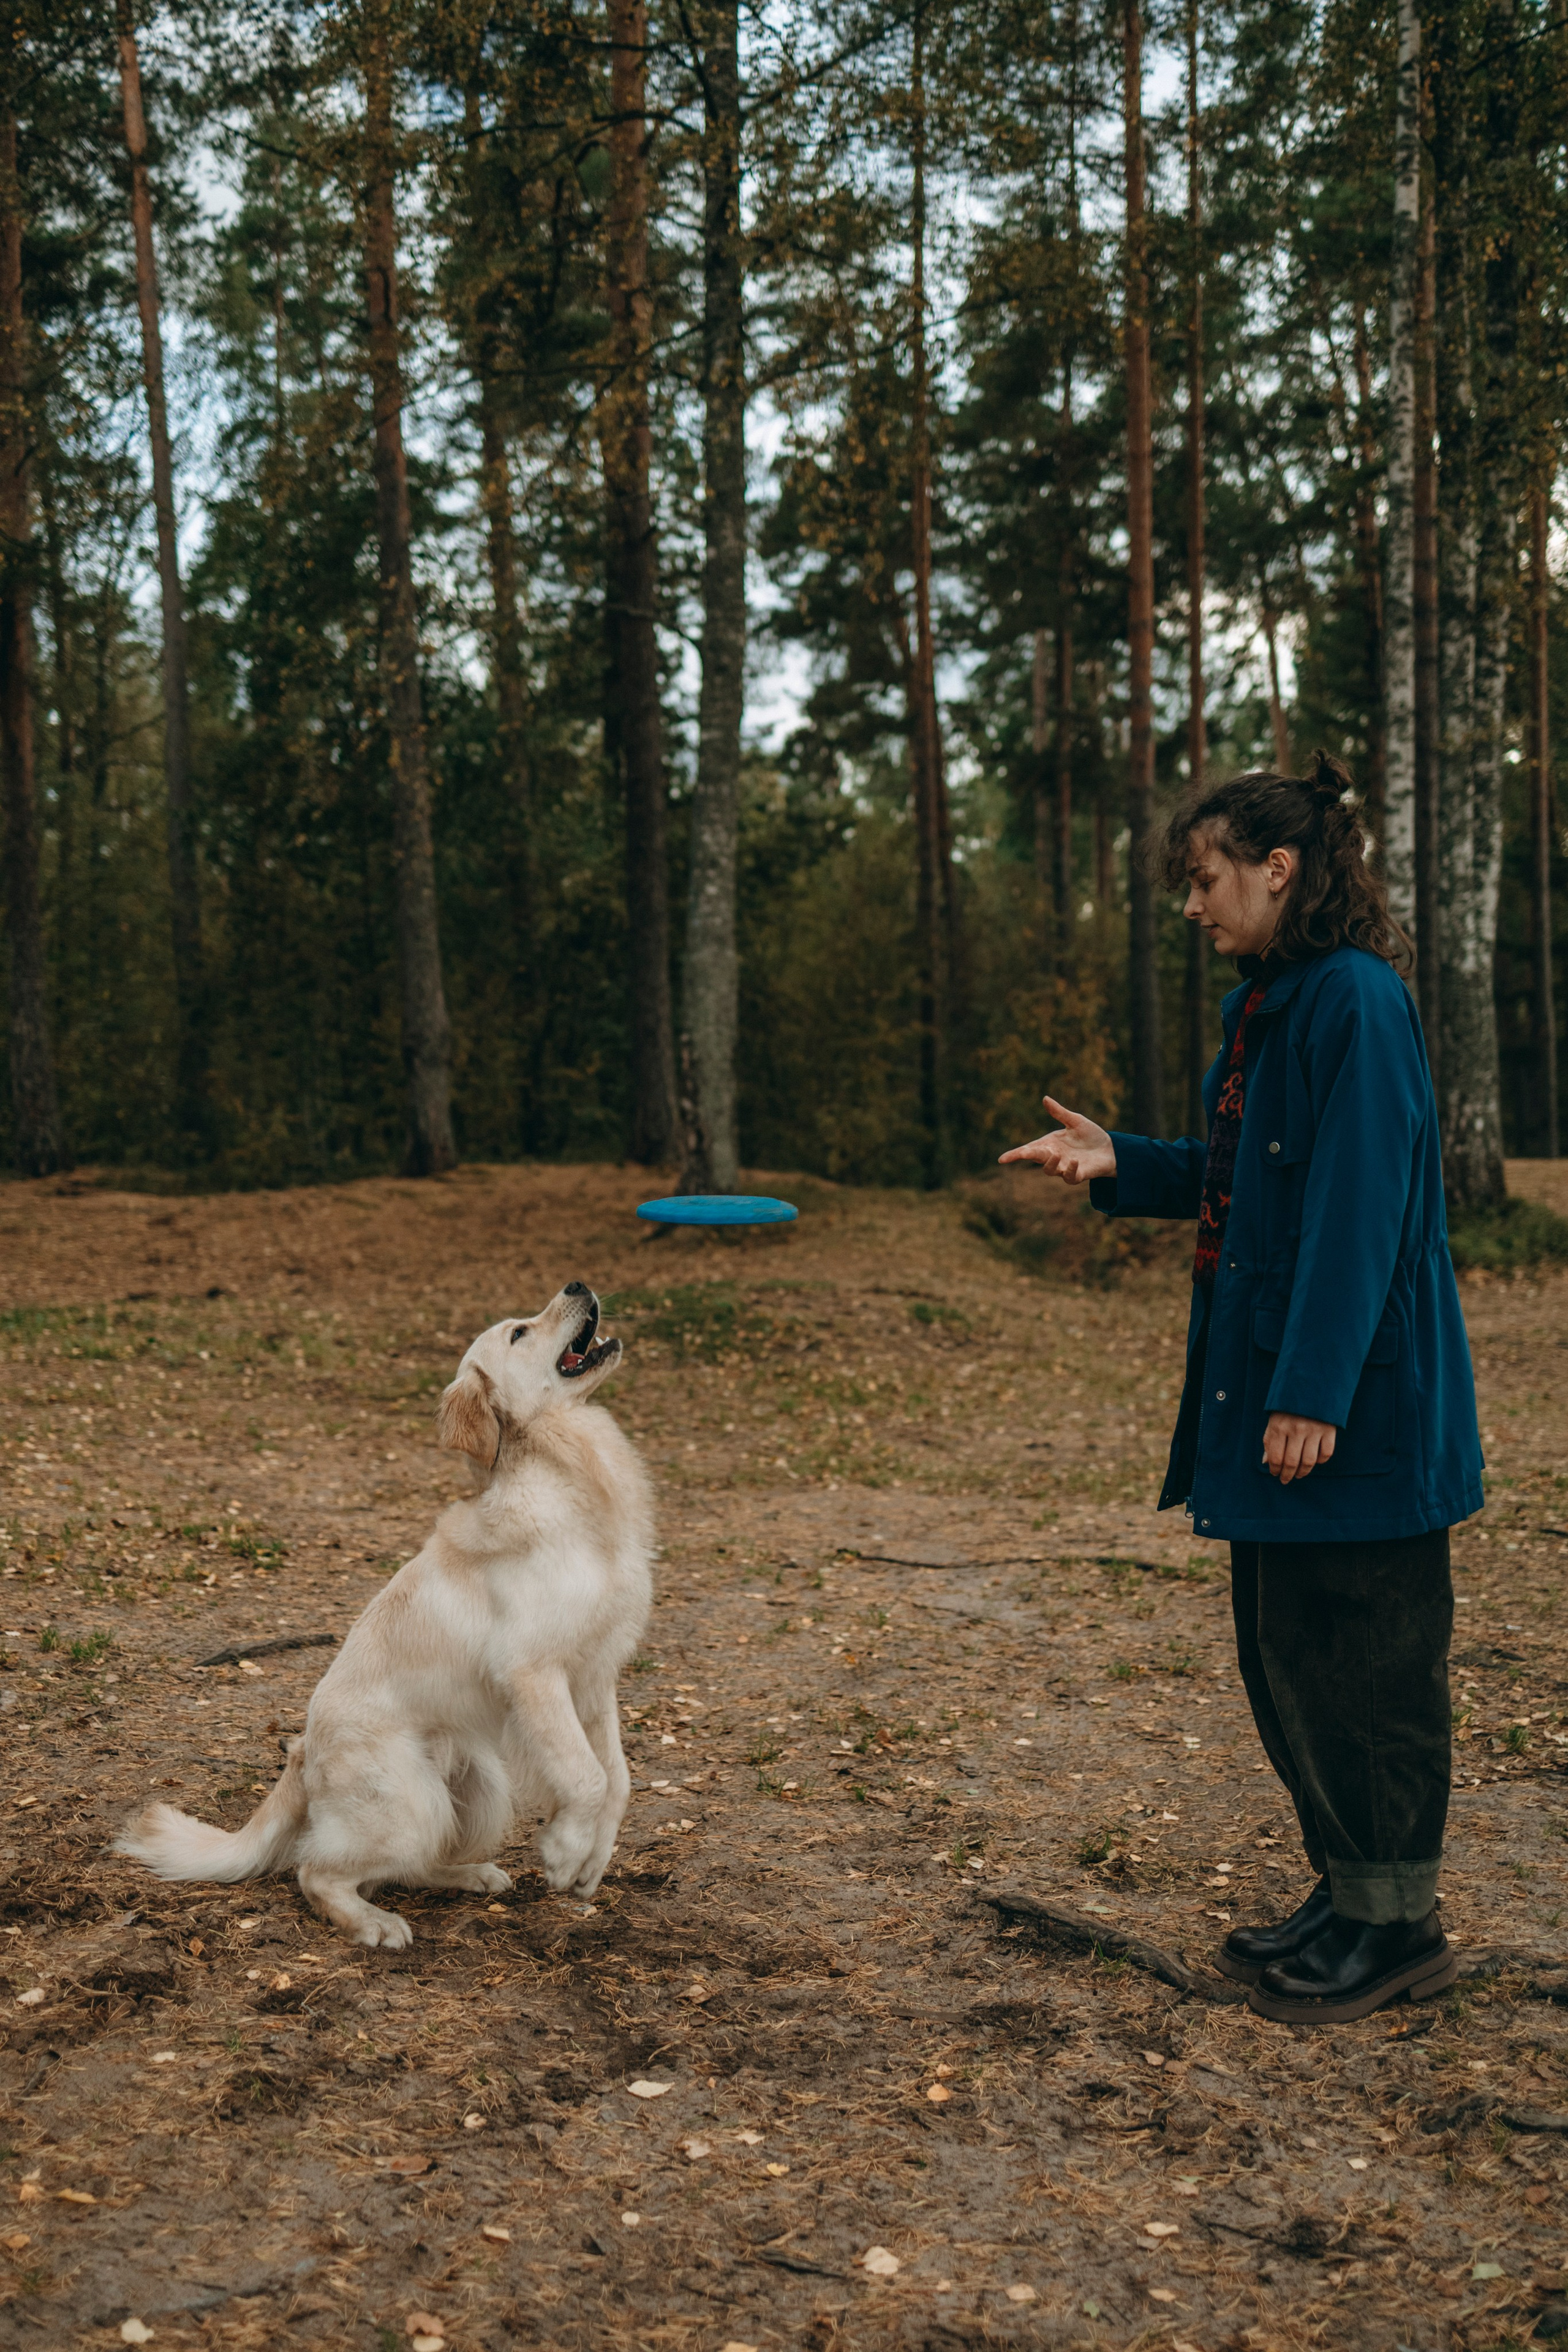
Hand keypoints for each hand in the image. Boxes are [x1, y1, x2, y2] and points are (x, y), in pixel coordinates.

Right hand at [999, 1096, 1116, 1185]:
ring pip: (1049, 1170)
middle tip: (1024, 1153)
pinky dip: (1069, 1170)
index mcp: (1050, 1144)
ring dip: (1049, 1163)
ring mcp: (1064, 1168)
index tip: (1002, 1159)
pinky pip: (1069, 1177)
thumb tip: (1045, 1098)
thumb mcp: (1075, 1121)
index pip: (1029, 1150)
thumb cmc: (1091, 1135)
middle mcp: (1054, 1157)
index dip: (1015, 1155)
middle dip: (1028, 1156)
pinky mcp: (1077, 1176)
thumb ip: (1059, 1113)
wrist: (1111, 1149)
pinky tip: (1074, 1161)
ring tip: (1055, 1154)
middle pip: (1036, 1158)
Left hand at [1263, 1412, 1337, 1483]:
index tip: (1275, 1474)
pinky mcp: (1329, 1430)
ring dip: (1303, 1472)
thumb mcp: (1274, 1419)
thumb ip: (1269, 1440)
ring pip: (1309, 1461)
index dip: (1274, 1469)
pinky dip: (1320, 1461)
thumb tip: (1266, 1463)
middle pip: (1291, 1462)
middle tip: (1286, 1479)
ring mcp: (1314, 1430)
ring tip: (1299, 1474)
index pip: (1275, 1457)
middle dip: (1287, 1475)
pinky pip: (1326, 1453)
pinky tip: (1314, 1461)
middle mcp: (1296, 1429)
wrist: (1311, 1384)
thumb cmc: (1288, 1406)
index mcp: (1279, 1426)